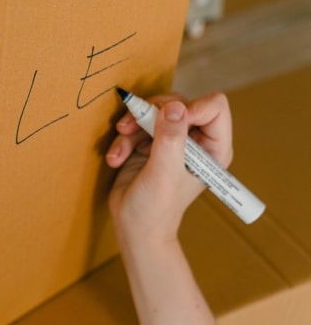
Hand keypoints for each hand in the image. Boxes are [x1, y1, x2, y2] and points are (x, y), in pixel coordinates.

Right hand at [105, 92, 232, 241]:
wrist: (134, 227)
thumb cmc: (156, 209)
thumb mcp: (165, 172)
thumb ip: (171, 138)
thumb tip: (174, 106)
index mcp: (213, 148)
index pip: (214, 107)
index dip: (190, 108)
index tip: (166, 120)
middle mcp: (195, 141)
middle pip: (179, 103)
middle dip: (151, 113)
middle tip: (130, 126)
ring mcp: (171, 141)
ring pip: (153, 111)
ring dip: (132, 127)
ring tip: (119, 150)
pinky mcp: (150, 143)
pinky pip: (136, 124)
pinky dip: (122, 140)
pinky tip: (116, 159)